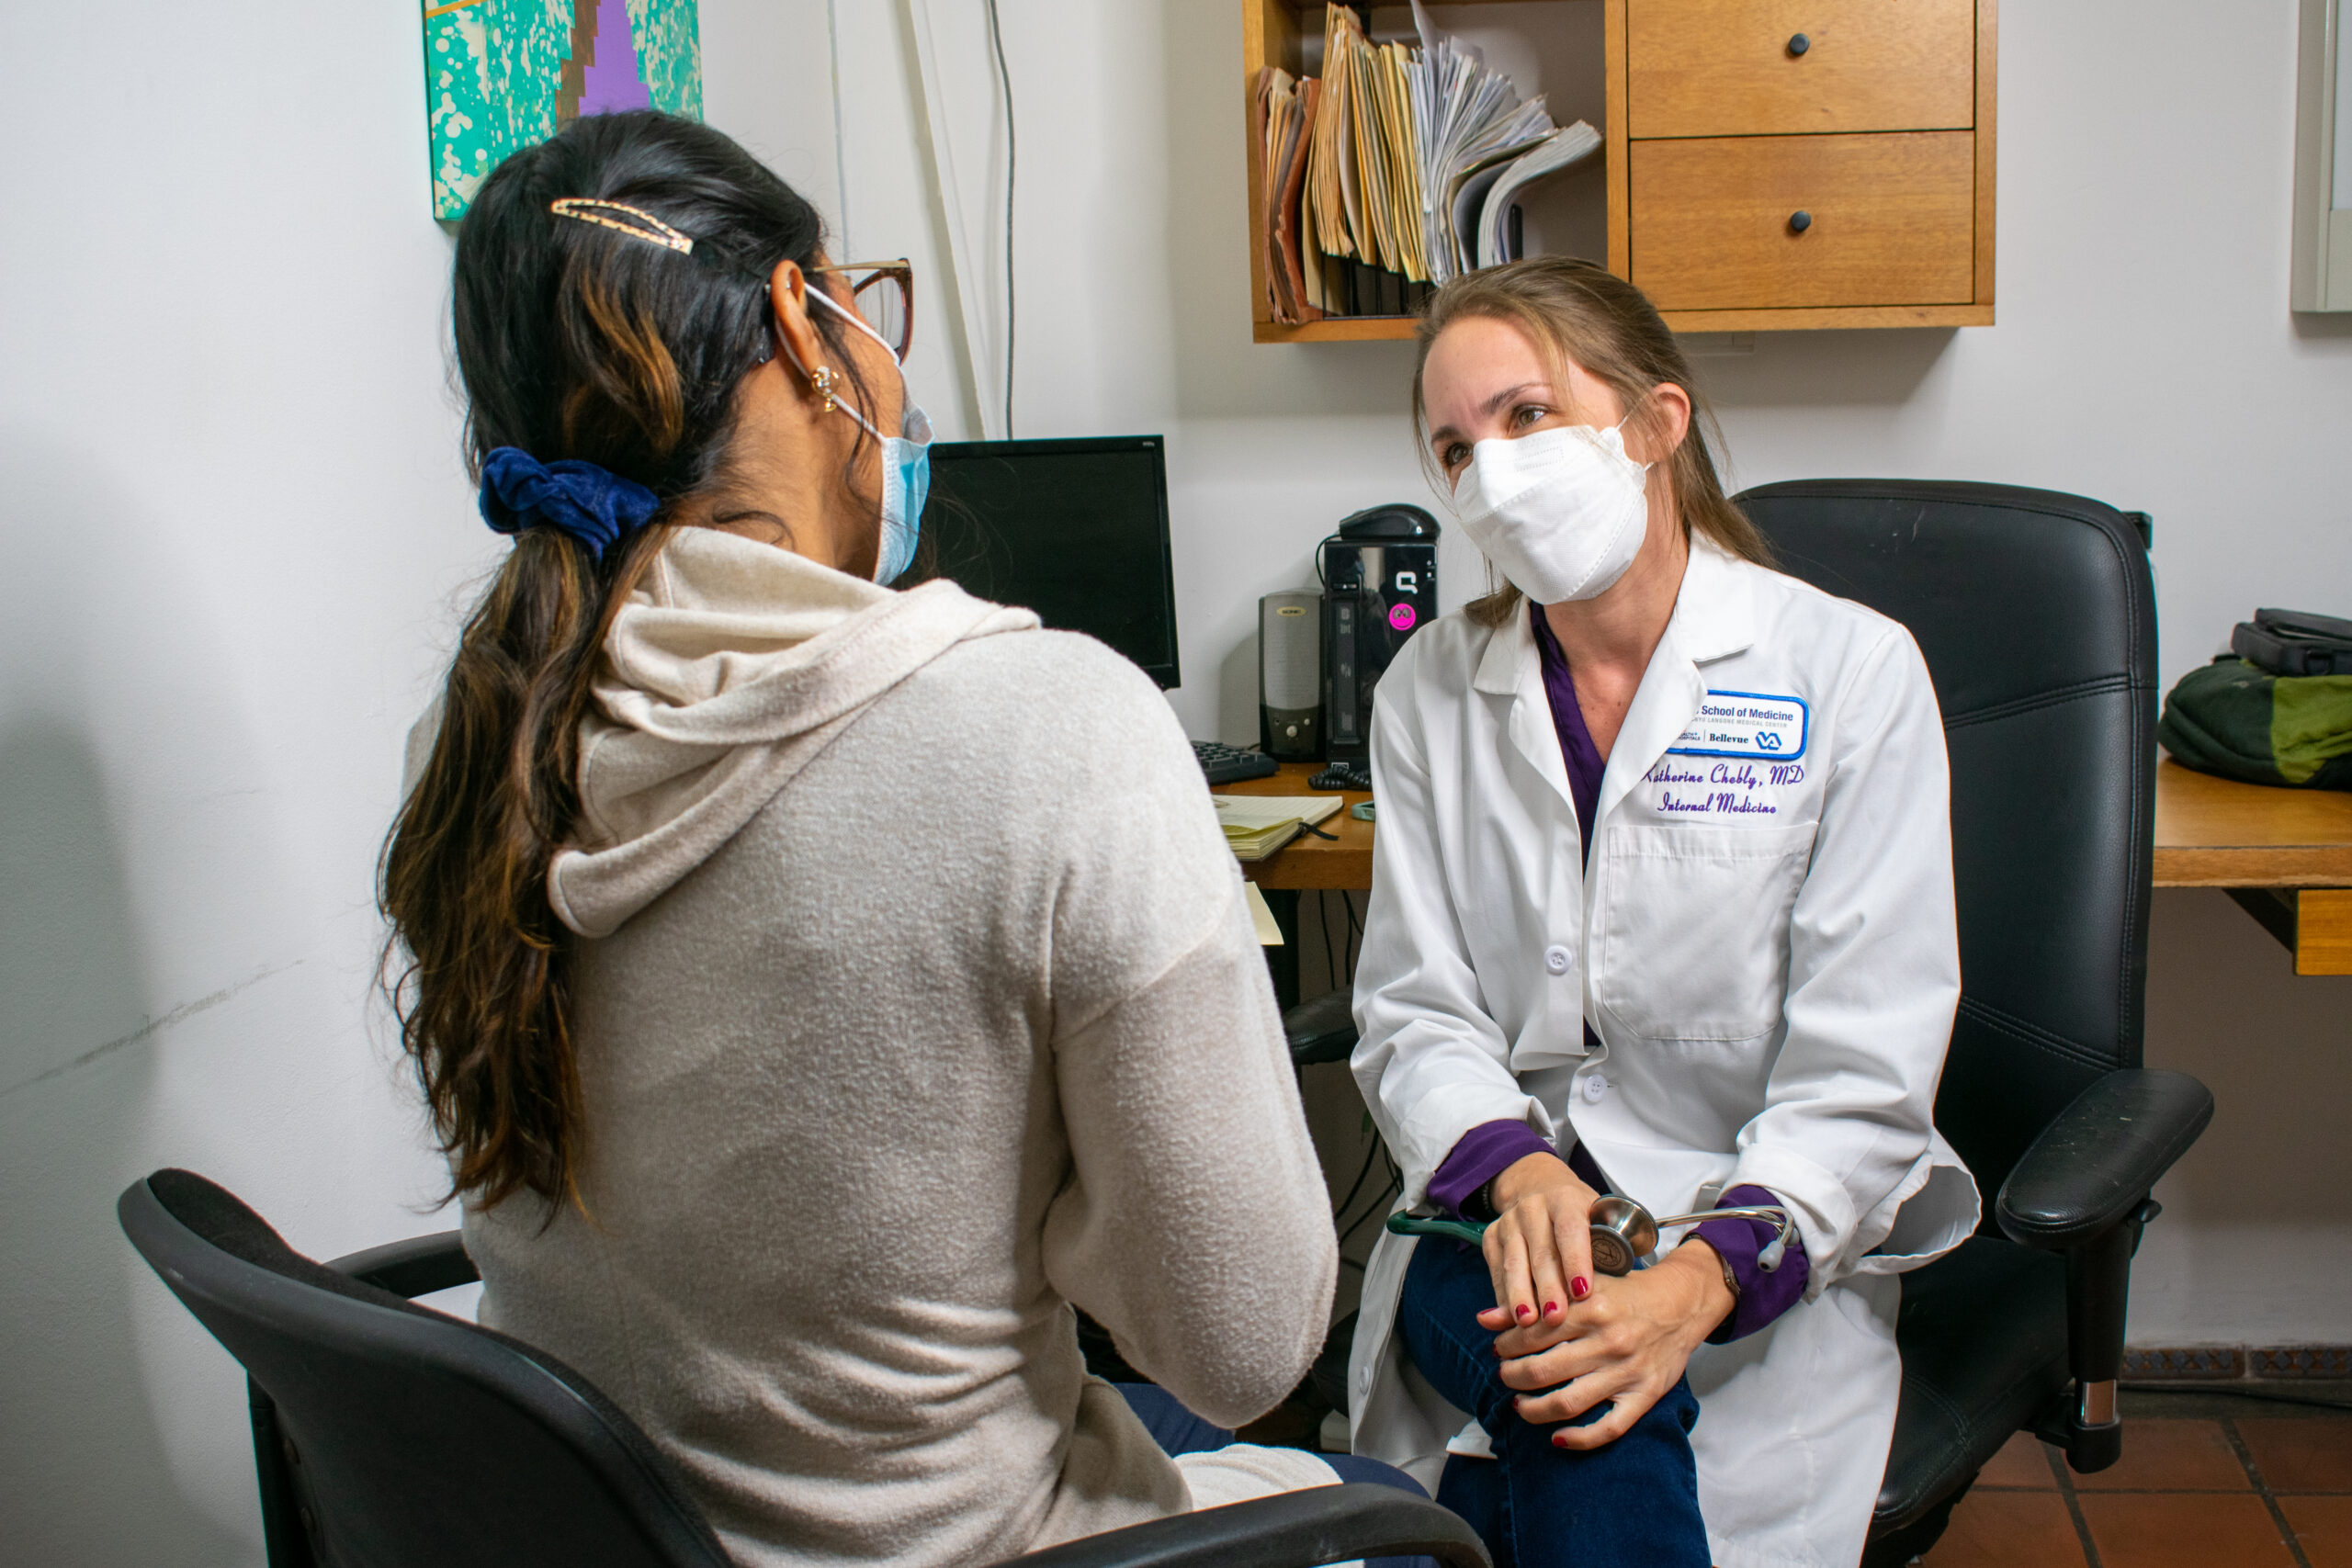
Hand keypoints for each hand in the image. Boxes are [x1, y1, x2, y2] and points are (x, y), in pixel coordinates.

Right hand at [1474, 1152, 1599, 1333]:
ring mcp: (1509, 1222)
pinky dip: (1504, 1296)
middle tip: (1556, 1318)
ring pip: (1515, 1263)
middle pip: (1541, 1252)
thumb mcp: (1600, 1218)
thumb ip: (1612, 1246)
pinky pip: (1497, 1271)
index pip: (1571, 1230)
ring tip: (1528, 1322)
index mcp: (1566, 1199)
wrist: (1538, 1188)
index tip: (1583, 1291)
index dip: (1576, 1261)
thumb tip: (1623, 1286)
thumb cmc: (1580, 1216)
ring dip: (1520, 1295)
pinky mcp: (1491, 1237)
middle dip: (1548, 1288)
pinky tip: (1510, 1318)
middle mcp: (1533, 1207)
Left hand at [1490, 1242, 1733, 1449]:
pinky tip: (1557, 1438)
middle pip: (1542, 1371)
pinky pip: (1609, 1428)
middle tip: (1505, 1375)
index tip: (1499, 1347)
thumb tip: (1483, 1318)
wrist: (1681, 1304)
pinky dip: (1580, 1439)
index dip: (1507, 1344)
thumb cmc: (1624, 1293)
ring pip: (1568, 1403)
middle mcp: (1608, 1342)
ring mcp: (1627, 1372)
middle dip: (1513, 1377)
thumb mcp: (1582, 1286)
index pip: (1533, 1333)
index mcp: (1591, 1308)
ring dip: (1533, 1410)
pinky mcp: (1644, 1396)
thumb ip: (1534, 1299)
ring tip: (1520, 1405)